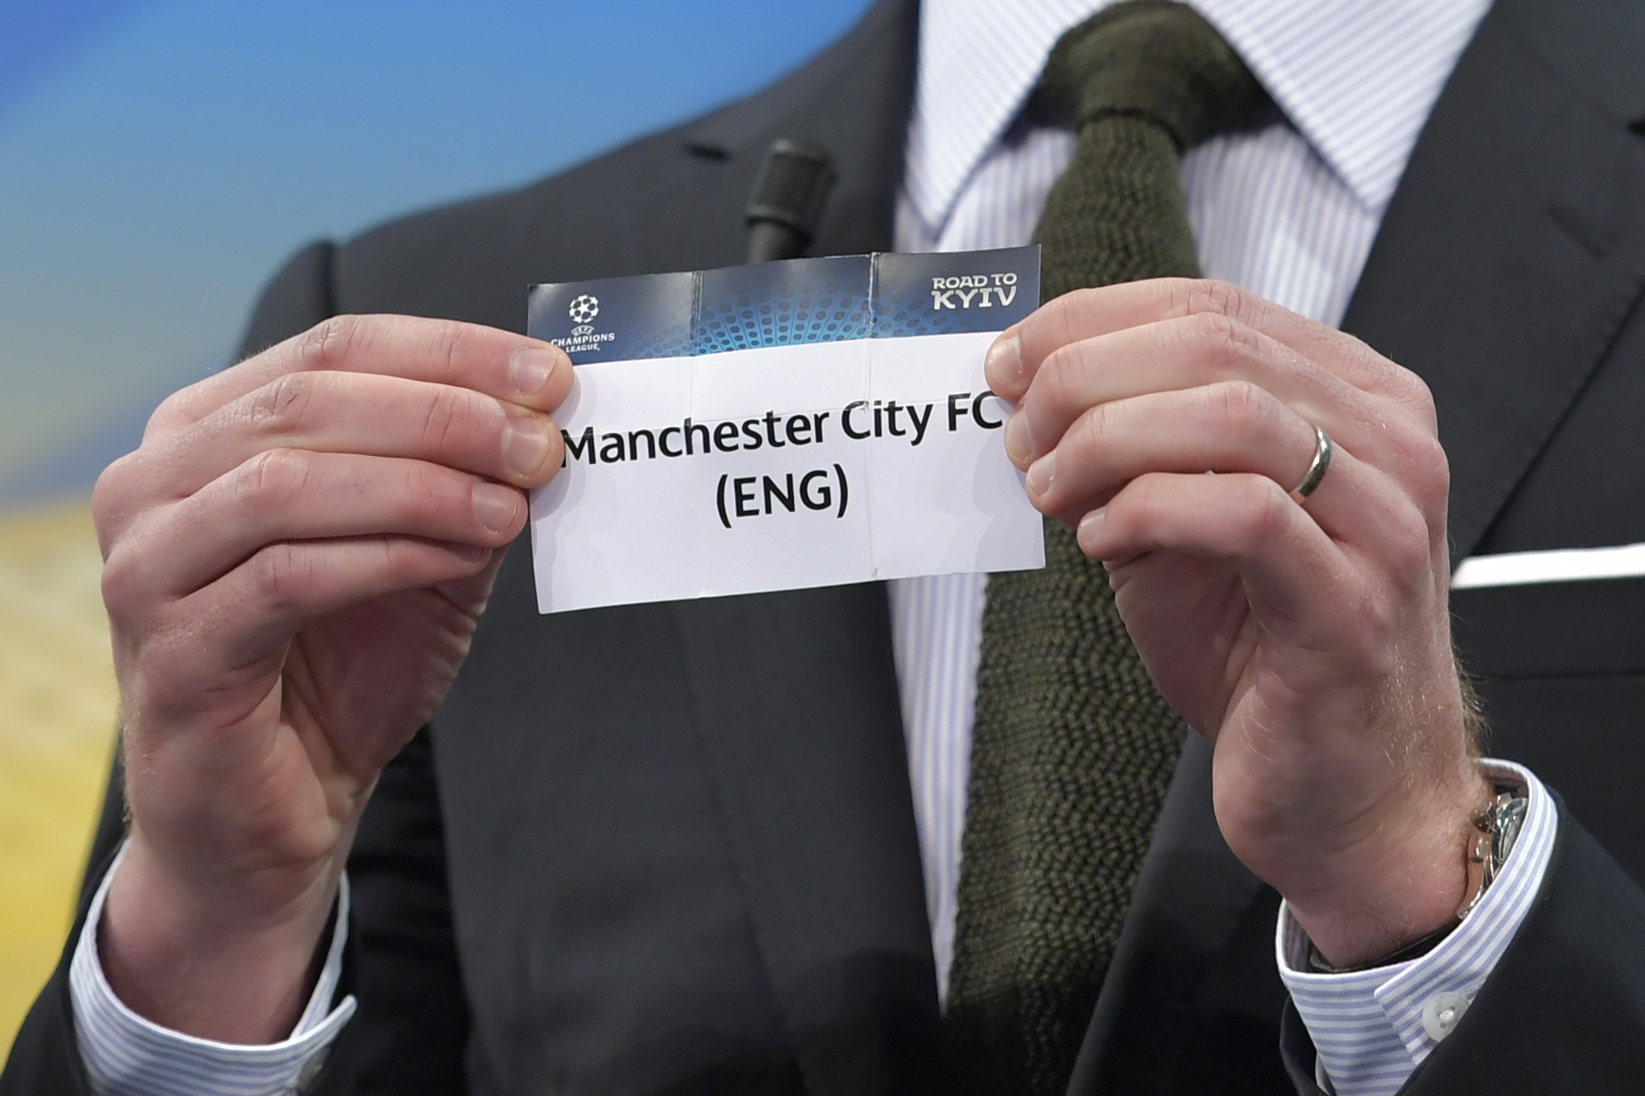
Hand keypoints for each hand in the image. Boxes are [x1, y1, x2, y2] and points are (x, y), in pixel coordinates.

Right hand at [93, 315, 570, 1039]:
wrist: (275, 814)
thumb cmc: (340, 673)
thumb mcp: (421, 558)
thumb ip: (463, 488)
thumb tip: (543, 426)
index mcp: (208, 432)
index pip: (334, 349)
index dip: (451, 352)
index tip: (551, 376)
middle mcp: (157, 482)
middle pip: (308, 401)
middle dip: (447, 414)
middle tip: (542, 442)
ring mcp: (150, 567)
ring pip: (287, 481)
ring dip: (422, 484)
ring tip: (513, 504)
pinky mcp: (174, 653)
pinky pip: (285, 578)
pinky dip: (387, 555)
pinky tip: (460, 555)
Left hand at [985, 279, 1490, 965]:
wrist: (1346, 793)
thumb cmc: (1264, 658)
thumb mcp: (1182, 530)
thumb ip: (1129, 455)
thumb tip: (1026, 398)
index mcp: (1351, 399)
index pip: (1211, 306)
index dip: (1092, 320)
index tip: (1011, 358)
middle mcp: (1384, 441)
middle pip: (1213, 343)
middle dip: (1084, 375)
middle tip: (1017, 427)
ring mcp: (1383, 519)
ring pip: (1230, 413)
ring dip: (1106, 438)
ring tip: (1049, 486)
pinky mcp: (1352, 602)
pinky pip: (1243, 513)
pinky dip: (1148, 509)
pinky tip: (1100, 538)